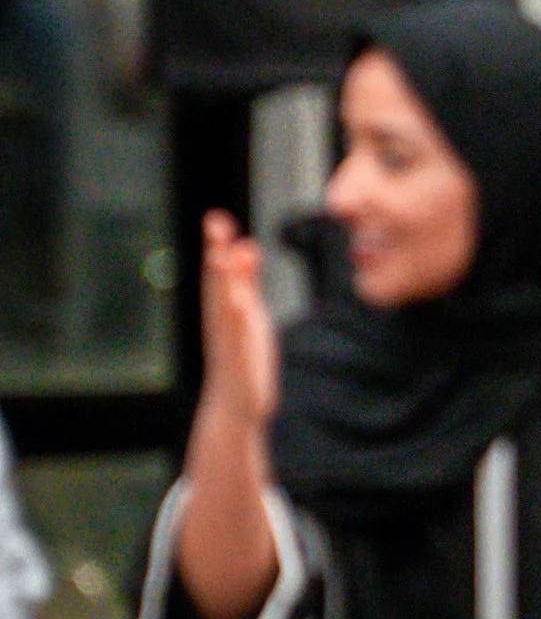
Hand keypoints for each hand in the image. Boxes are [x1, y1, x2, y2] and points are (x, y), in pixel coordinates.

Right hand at [199, 211, 279, 427]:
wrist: (236, 401)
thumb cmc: (242, 353)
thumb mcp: (247, 309)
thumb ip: (246, 280)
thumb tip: (245, 245)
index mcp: (223, 305)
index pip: (219, 269)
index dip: (217, 243)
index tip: (216, 217)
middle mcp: (221, 318)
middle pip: (217, 281)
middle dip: (216, 252)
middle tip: (215, 224)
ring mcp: (228, 338)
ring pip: (223, 304)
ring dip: (222, 281)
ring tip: (222, 255)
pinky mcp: (239, 359)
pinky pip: (237, 336)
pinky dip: (237, 319)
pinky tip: (239, 302)